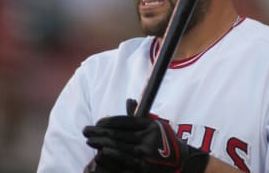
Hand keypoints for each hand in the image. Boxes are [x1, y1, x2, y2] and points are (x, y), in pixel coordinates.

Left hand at [83, 100, 208, 172]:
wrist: (183, 163)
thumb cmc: (166, 142)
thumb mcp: (157, 125)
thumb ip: (140, 116)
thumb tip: (129, 101)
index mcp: (150, 125)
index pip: (125, 121)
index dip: (108, 121)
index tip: (97, 122)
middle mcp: (148, 138)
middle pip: (118, 134)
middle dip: (99, 132)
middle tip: (85, 130)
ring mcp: (146, 154)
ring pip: (117, 147)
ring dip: (100, 144)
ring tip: (89, 140)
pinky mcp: (144, 168)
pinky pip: (123, 162)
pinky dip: (110, 158)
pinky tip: (100, 154)